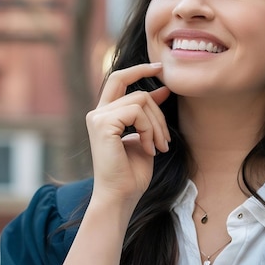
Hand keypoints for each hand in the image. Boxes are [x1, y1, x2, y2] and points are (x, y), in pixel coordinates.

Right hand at [86, 63, 170, 209]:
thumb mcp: (146, 136)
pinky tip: (149, 149)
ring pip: (141, 100)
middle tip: (167, 139)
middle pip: (136, 90)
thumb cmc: (132, 173)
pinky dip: (150, 130)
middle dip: (159, 109)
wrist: (121, 196)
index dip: (140, 70)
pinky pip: (138, 112)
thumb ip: (150, 112)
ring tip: (159, 147)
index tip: (161, 68)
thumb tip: (163, 89)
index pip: (119, 79)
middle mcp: (98, 113)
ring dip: (158, 125)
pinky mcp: (103, 124)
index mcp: (105, 115)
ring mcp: (98, 117)